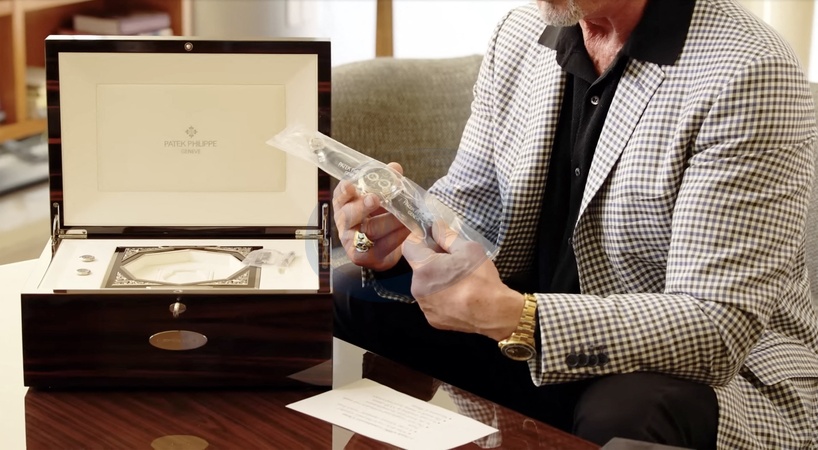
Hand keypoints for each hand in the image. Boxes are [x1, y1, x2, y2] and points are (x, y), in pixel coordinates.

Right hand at [333, 162, 410, 270]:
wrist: (383, 246)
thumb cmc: (377, 217)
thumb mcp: (380, 197)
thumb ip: (386, 182)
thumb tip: (394, 168)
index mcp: (344, 204)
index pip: (340, 196)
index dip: (344, 191)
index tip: (351, 185)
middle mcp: (344, 223)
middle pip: (349, 215)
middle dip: (363, 206)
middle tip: (375, 198)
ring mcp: (352, 242)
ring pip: (369, 231)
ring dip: (389, 220)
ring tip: (404, 214)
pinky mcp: (366, 257)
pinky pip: (382, 245)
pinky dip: (397, 235)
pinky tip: (408, 228)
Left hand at [402, 221, 523, 340]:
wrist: (494, 313)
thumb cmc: (480, 278)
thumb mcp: (468, 249)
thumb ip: (447, 236)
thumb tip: (435, 226)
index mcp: (423, 268)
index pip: (409, 246)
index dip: (419, 237)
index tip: (432, 236)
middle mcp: (417, 288)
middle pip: (418, 266)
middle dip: (431, 259)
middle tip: (452, 257)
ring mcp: (424, 307)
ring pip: (425, 284)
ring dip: (436, 278)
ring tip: (458, 278)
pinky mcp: (433, 319)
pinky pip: (432, 301)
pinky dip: (441, 296)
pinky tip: (458, 295)